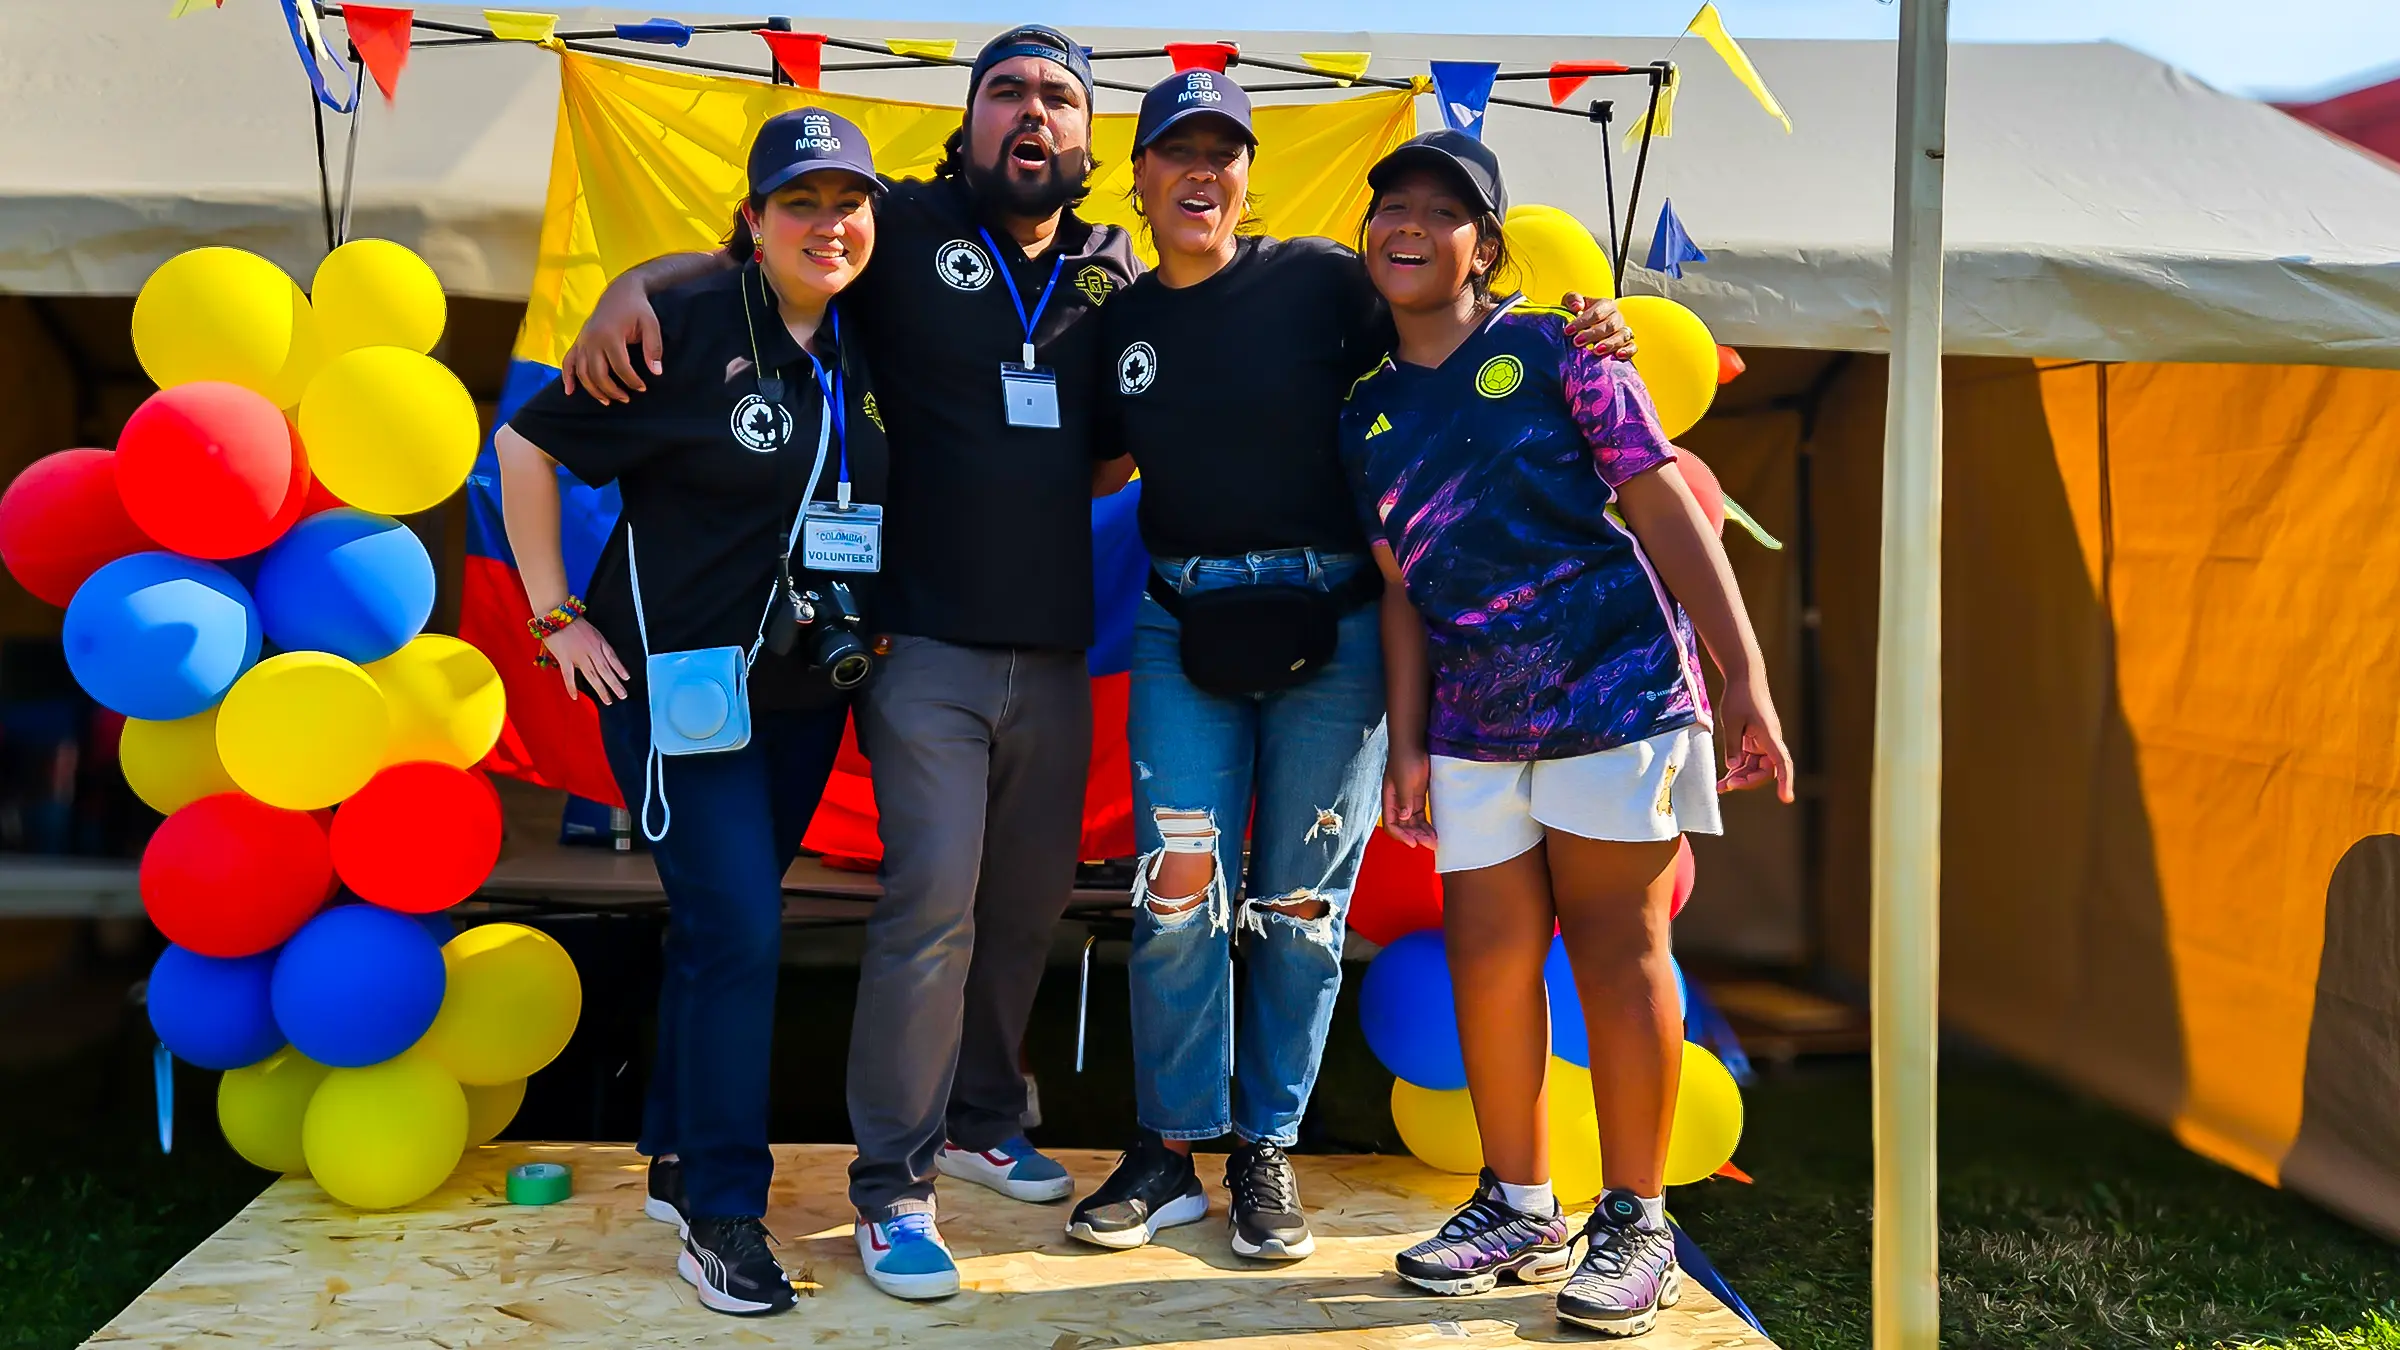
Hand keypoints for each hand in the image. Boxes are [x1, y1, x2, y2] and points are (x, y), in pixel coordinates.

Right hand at [544, 621, 630, 704]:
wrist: (557, 614)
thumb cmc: (572, 621)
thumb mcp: (592, 631)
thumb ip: (597, 644)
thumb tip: (602, 657)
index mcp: (599, 642)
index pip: (613, 658)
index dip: (620, 668)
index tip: (627, 678)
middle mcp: (592, 651)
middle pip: (606, 670)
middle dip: (615, 684)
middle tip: (623, 695)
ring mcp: (579, 656)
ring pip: (593, 676)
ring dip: (602, 689)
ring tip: (608, 700)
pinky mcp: (565, 659)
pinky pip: (569, 676)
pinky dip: (572, 687)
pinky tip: (575, 696)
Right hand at [561, 275, 664, 403]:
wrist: (620, 291)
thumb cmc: (638, 308)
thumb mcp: (651, 325)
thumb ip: (654, 348)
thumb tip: (656, 372)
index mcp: (610, 335)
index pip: (620, 367)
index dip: (632, 381)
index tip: (642, 388)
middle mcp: (592, 339)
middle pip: (598, 374)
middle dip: (612, 390)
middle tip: (626, 399)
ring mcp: (582, 341)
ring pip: (582, 372)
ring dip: (593, 390)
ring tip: (607, 401)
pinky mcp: (578, 341)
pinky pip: (568, 361)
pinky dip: (567, 377)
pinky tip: (569, 392)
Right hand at [1382, 750, 1437, 847]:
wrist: (1413, 744)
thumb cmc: (1405, 760)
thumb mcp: (1405, 780)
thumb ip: (1404, 799)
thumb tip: (1404, 818)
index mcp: (1389, 800)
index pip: (1391, 824)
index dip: (1401, 836)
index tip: (1414, 843)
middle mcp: (1397, 803)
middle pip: (1403, 827)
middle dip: (1415, 837)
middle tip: (1430, 844)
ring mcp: (1407, 800)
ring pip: (1413, 823)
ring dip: (1422, 833)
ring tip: (1434, 842)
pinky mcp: (1416, 796)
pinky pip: (1420, 816)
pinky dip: (1426, 825)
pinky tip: (1434, 831)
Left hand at [1561, 292, 1636, 358]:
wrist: (1587, 327)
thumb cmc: (1580, 314)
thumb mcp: (1573, 303)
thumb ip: (1572, 299)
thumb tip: (1577, 306)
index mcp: (1605, 305)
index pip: (1597, 313)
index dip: (1582, 322)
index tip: (1568, 331)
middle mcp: (1616, 317)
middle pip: (1609, 325)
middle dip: (1593, 334)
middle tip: (1577, 342)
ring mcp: (1623, 331)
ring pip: (1622, 336)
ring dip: (1609, 344)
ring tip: (1596, 351)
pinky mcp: (1627, 344)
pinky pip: (1632, 347)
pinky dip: (1627, 351)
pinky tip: (1618, 356)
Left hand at [1714, 674, 1793, 802]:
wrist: (1744, 677)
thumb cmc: (1739, 696)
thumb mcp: (1731, 721)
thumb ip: (1733, 745)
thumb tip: (1734, 768)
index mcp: (1770, 736)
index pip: (1782, 763)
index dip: (1786, 781)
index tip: (1787, 799)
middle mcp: (1770, 741)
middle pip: (1766, 771)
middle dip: (1748, 782)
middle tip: (1726, 787)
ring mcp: (1763, 741)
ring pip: (1756, 768)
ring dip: (1740, 778)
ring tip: (1719, 788)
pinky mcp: (1755, 740)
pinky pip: (1749, 760)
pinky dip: (1738, 769)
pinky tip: (1725, 779)